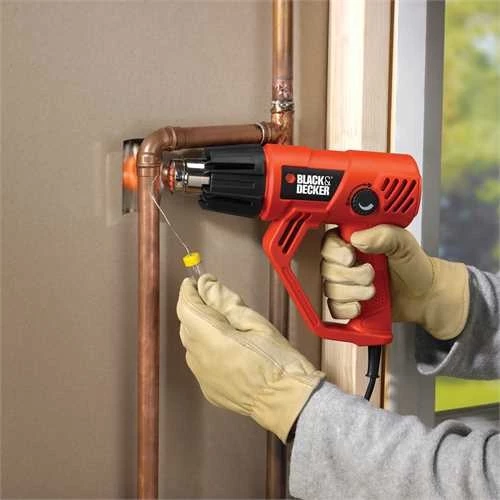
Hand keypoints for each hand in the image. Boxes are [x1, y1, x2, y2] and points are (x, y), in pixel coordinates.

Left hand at [177, 274, 324, 442]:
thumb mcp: (256, 322)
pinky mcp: (208, 390)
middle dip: (196, 309)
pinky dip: (208, 351)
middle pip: (186, 325)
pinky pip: (201, 363)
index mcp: (211, 339)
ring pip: (192, 345)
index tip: (195, 282)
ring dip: (201, 330)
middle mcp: (200, 359)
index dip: (188, 291)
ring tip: (226, 327)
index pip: (186, 308)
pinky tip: (229, 351)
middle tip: (216, 301)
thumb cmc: (277, 360)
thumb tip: (206, 284)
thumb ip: (226, 302)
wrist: (287, 402)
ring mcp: (202, 377)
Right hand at [321, 225, 469, 339]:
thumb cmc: (414, 266)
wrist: (426, 295)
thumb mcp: (404, 243)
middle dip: (350, 275)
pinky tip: (362, 305)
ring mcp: (346, 284)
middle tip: (371, 274)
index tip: (351, 256)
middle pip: (327, 268)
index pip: (329, 242)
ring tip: (373, 290)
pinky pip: (334, 308)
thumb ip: (384, 234)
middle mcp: (346, 263)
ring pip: (330, 289)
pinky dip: (348, 308)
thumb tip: (359, 238)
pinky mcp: (348, 303)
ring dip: (353, 292)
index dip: (335, 251)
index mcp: (355, 242)